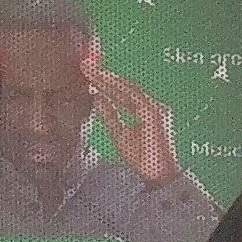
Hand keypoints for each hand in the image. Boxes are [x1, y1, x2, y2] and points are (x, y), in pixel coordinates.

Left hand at [85, 65, 179, 184]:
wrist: (156, 178)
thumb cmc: (142, 162)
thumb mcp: (119, 136)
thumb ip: (110, 116)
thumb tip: (98, 98)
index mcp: (141, 112)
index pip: (121, 93)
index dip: (104, 82)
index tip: (87, 72)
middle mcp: (148, 106)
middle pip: (124, 87)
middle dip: (103, 75)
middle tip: (85, 63)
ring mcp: (152, 108)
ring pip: (126, 87)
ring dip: (107, 77)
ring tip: (90, 68)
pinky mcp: (152, 112)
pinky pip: (131, 94)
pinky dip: (116, 85)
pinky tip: (102, 77)